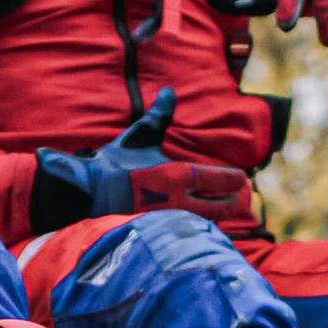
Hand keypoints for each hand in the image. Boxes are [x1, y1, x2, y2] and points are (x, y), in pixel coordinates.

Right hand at [33, 88, 250, 223]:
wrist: (86, 196)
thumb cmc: (113, 166)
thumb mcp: (139, 138)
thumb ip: (158, 116)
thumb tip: (169, 91)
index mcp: (180, 175)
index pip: (222, 180)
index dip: (235, 181)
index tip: (241, 181)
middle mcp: (181, 201)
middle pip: (222, 207)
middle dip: (233, 202)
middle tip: (240, 198)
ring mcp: (172, 222)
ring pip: (209, 223)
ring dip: (220, 218)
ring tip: (225, 213)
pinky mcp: (161, 236)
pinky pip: (190, 235)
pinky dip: (200, 231)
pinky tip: (201, 229)